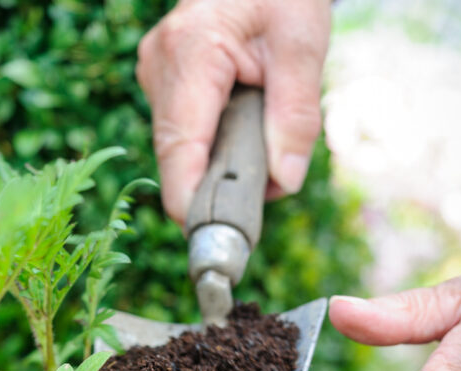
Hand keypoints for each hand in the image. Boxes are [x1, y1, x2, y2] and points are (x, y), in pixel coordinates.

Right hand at [137, 0, 330, 223]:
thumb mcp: (304, 44)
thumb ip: (296, 117)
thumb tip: (284, 183)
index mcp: (190, 54)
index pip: (180, 150)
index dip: (192, 202)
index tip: (216, 238)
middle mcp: (160, 68)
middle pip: (180, 159)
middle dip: (222, 181)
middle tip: (273, 177)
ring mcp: (156, 77)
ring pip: (182, 151)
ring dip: (223, 162)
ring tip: (265, 136)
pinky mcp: (164, 86)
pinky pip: (186, 136)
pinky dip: (217, 146)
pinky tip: (244, 126)